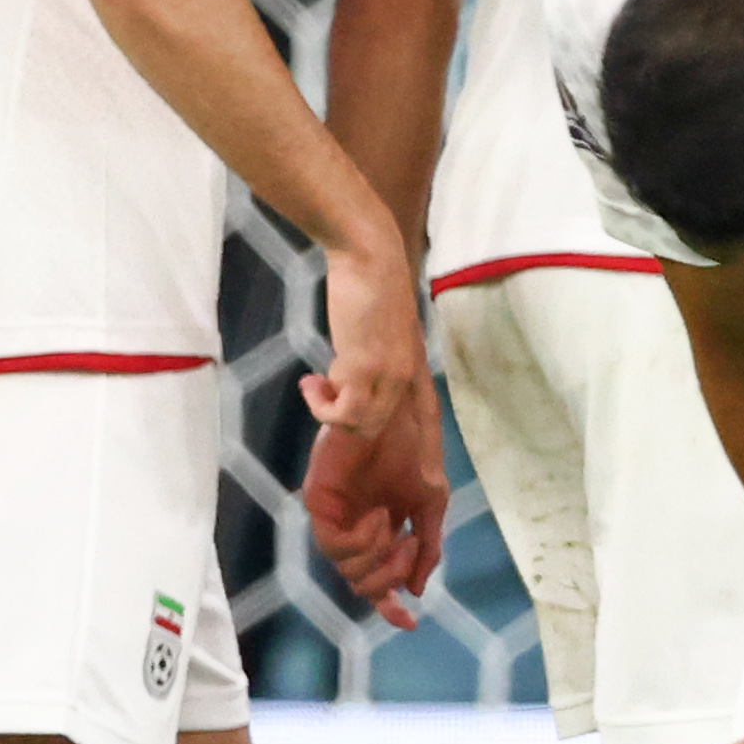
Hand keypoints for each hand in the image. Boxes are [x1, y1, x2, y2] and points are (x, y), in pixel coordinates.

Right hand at [298, 231, 431, 490]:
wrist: (370, 258)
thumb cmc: (371, 291)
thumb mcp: (378, 338)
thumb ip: (371, 367)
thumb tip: (347, 388)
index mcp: (417, 373)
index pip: (429, 424)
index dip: (429, 456)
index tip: (432, 485)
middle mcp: (410, 380)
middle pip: (390, 435)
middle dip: (353, 437)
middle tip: (323, 410)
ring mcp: (391, 376)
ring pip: (362, 427)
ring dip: (330, 414)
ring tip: (315, 386)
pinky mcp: (366, 368)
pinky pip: (343, 412)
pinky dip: (321, 405)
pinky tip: (311, 382)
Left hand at [299, 402, 450, 624]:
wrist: (395, 403)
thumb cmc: (413, 441)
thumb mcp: (431, 500)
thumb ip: (427, 545)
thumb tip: (415, 590)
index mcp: (380, 524)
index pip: (378, 576)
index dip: (388, 605)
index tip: (408, 622)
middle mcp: (355, 523)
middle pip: (361, 581)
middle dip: (388, 577)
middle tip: (409, 548)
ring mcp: (336, 512)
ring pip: (346, 568)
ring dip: (378, 559)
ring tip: (395, 530)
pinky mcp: (319, 499)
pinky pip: (334, 543)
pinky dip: (361, 542)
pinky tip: (379, 521)